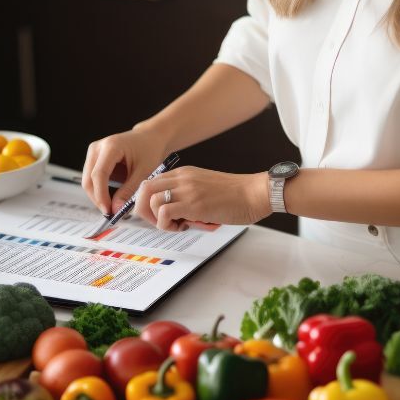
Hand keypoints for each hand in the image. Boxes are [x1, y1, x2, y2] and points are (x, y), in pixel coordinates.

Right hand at [82, 127, 170, 214]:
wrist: (149, 138)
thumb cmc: (149, 151)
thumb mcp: (143, 172)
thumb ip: (128, 191)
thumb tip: (115, 209)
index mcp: (111, 146)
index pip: (99, 174)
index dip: (101, 195)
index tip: (108, 210)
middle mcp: (97, 148)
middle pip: (89, 179)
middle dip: (98, 199)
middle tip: (110, 213)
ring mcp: (93, 152)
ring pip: (87, 181)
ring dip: (97, 196)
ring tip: (112, 206)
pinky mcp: (93, 159)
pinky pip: (91, 179)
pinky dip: (99, 191)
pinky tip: (110, 198)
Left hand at [134, 167, 270, 230]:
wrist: (255, 193)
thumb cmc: (236, 196)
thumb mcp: (204, 189)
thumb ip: (187, 196)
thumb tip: (174, 215)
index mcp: (184, 174)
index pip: (151, 184)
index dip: (149, 203)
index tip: (158, 215)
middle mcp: (181, 178)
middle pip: (144, 190)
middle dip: (145, 210)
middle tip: (161, 222)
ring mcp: (186, 189)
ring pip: (151, 201)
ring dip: (159, 219)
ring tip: (178, 225)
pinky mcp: (193, 203)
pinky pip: (164, 213)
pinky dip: (167, 225)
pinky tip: (185, 226)